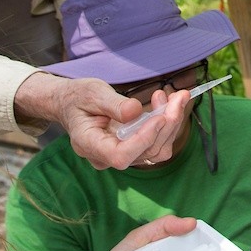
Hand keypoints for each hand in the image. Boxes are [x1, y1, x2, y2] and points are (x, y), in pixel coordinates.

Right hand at [16, 72, 189, 169]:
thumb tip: (135, 111)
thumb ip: (113, 104)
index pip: (120, 155)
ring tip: (176, 97)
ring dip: (172, 123)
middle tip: (179, 96)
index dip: (143, 140)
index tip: (159, 117)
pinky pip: (156, 144)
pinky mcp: (133, 149)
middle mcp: (105, 157)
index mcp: (89, 145)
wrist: (72, 104)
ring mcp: (120, 155)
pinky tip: (169, 103)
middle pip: (144, 152)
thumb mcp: (92, 93)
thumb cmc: (78, 98)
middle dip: (167, 124)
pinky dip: (167, 124)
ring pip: (156, 150)